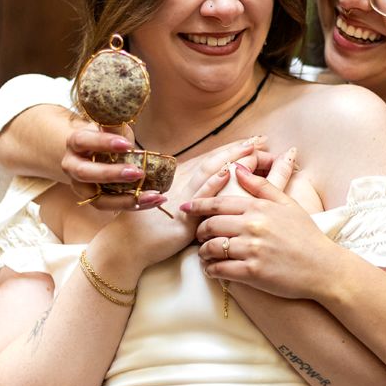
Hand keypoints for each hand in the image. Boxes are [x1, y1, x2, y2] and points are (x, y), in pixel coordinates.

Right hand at [90, 140, 275, 269]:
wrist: (125, 246)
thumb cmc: (147, 229)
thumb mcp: (173, 209)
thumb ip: (192, 197)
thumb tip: (213, 188)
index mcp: (180, 182)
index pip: (210, 161)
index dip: (231, 149)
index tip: (252, 140)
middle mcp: (181, 185)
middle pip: (213, 162)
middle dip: (237, 149)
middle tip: (260, 139)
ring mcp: (181, 200)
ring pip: (209, 174)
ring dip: (231, 160)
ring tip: (251, 149)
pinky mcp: (180, 218)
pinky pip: (199, 198)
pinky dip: (213, 184)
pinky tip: (228, 173)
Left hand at [182, 158, 341, 299]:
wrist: (323, 268)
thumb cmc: (306, 235)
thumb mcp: (288, 204)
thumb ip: (261, 186)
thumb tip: (237, 168)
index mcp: (259, 207)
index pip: (219, 203)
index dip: (198, 205)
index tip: (186, 208)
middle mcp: (252, 226)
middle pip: (210, 225)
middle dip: (199, 231)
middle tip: (198, 236)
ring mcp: (251, 249)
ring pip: (211, 248)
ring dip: (202, 252)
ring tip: (204, 255)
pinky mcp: (252, 272)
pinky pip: (220, 269)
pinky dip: (211, 270)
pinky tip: (212, 270)